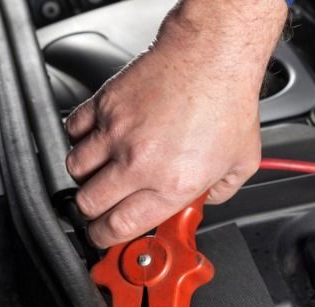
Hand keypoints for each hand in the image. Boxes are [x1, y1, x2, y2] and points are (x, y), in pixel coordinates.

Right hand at [65, 0, 286, 247]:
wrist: (211, 60)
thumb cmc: (228, 105)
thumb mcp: (241, 164)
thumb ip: (220, 192)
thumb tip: (204, 202)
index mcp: (171, 184)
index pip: (121, 227)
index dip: (108, 239)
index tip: (107, 238)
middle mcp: (139, 162)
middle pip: (89, 203)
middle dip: (93, 212)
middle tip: (102, 209)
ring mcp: (117, 133)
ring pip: (75, 169)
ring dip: (86, 177)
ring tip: (104, 174)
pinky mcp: (105, 105)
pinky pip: (73, 131)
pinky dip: (79, 139)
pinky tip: (97, 140)